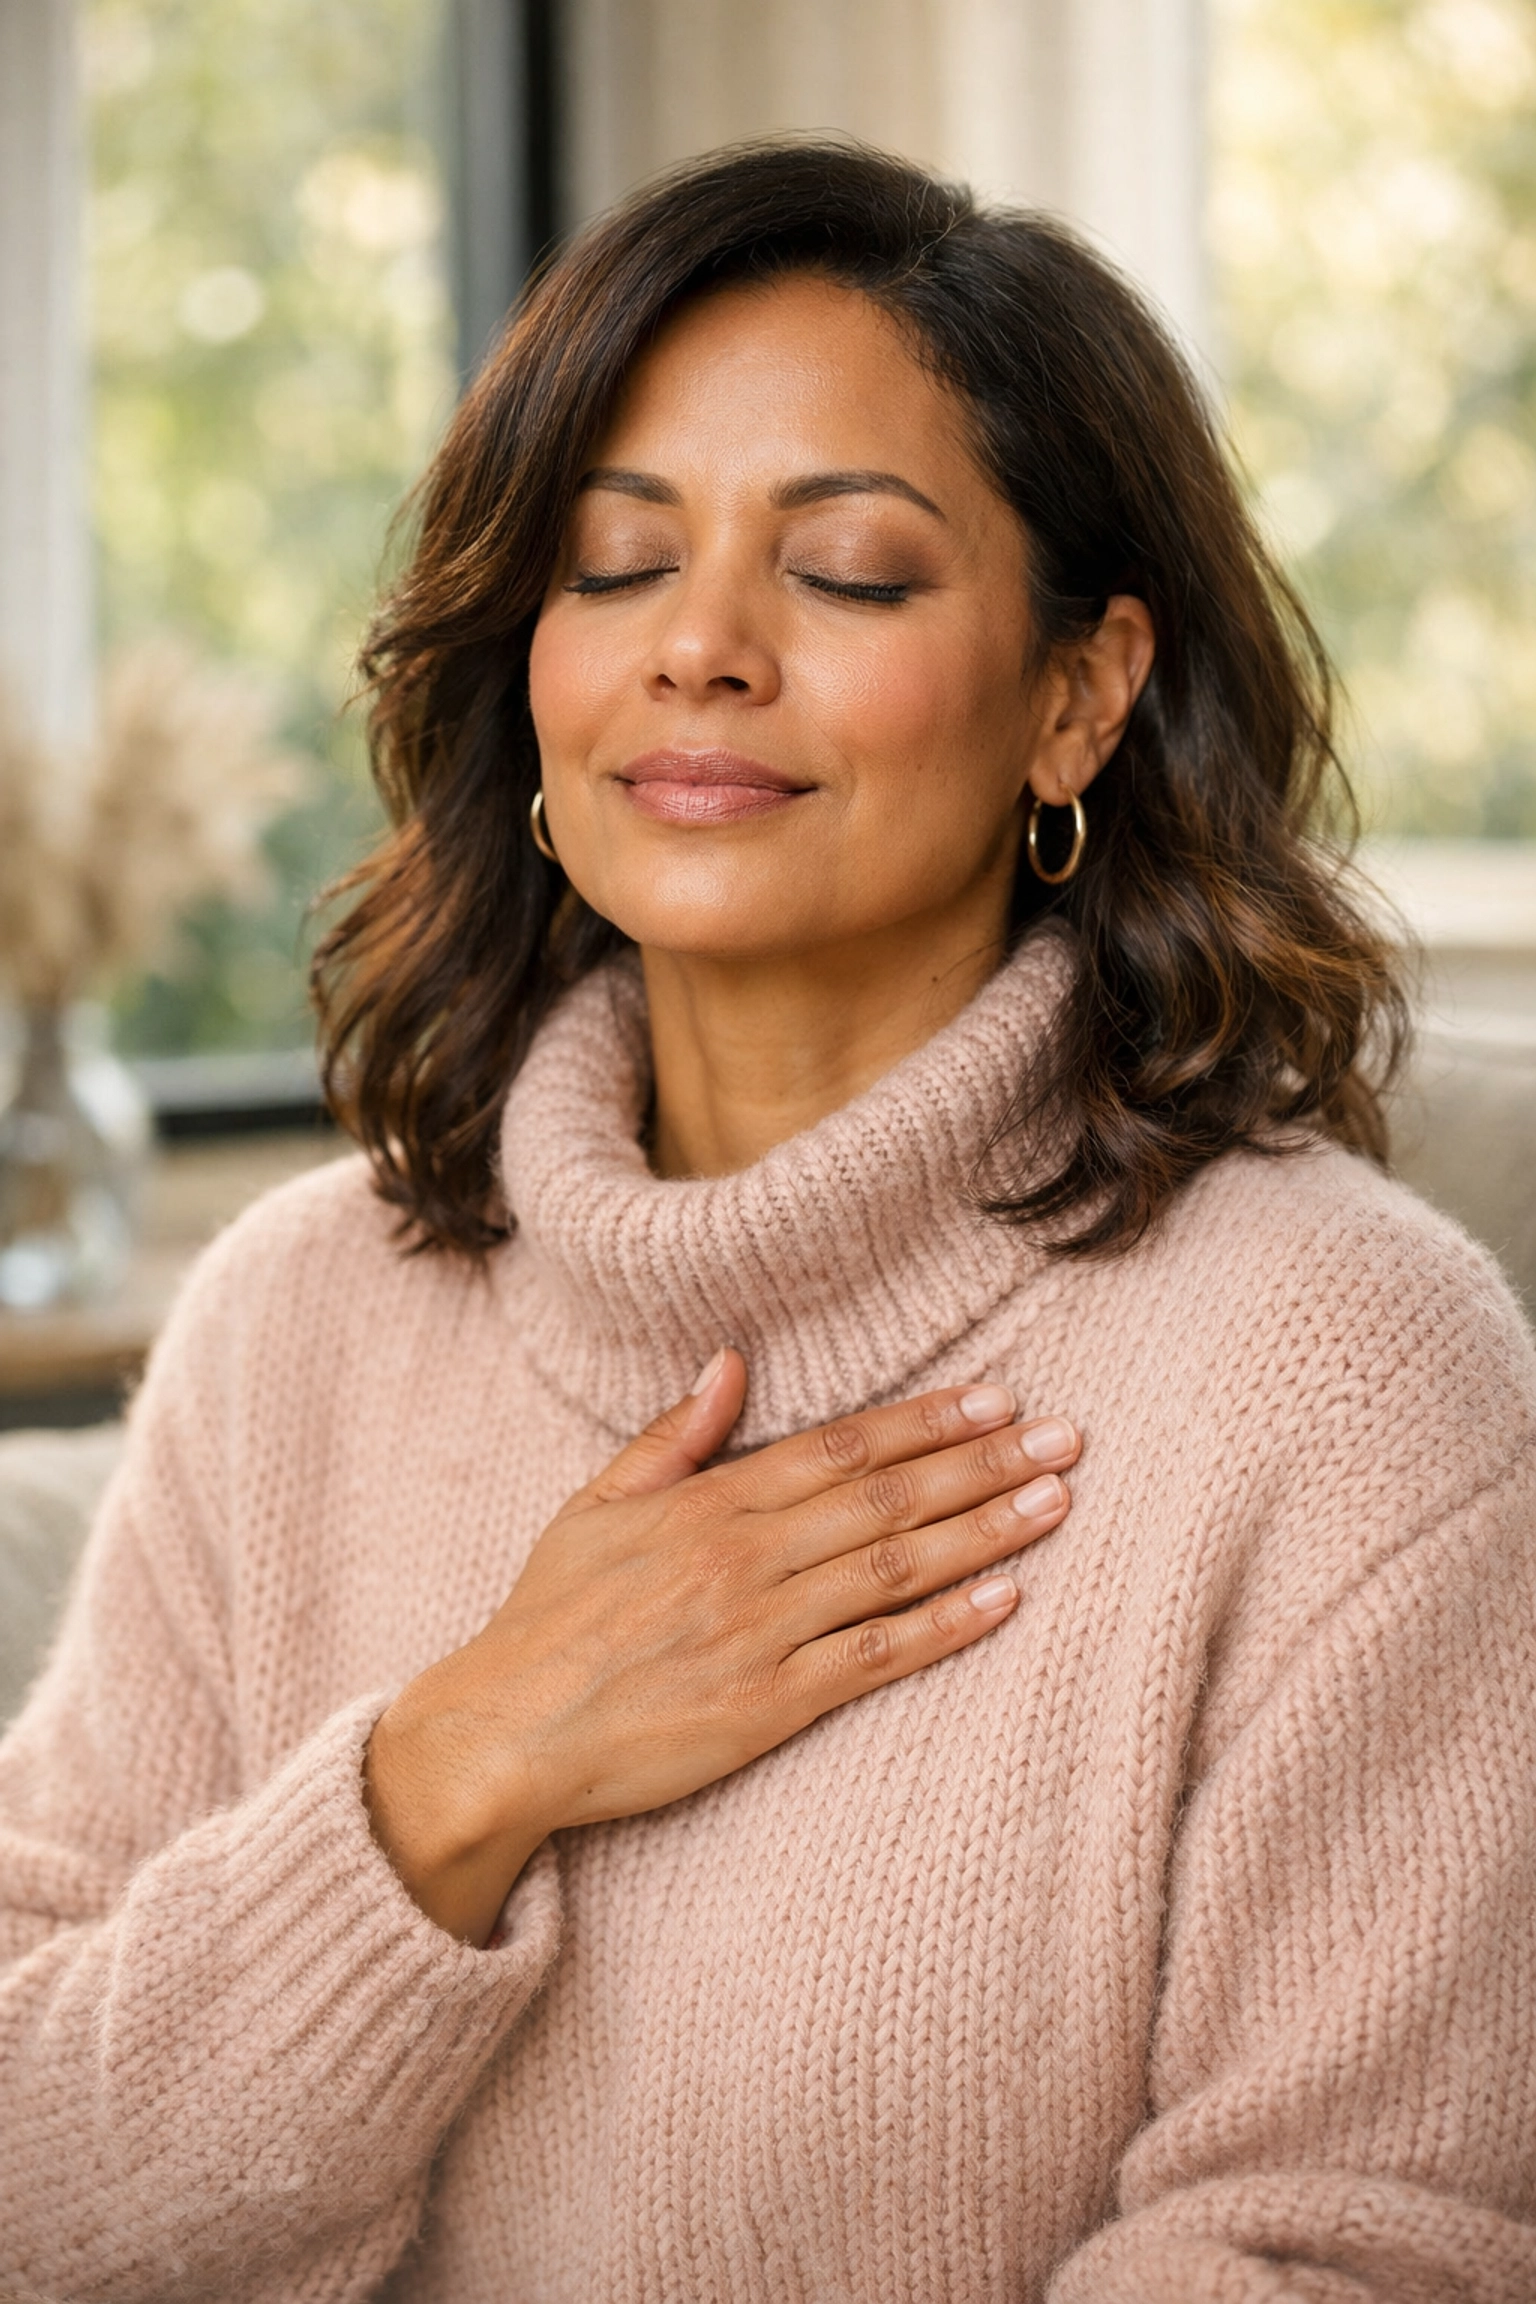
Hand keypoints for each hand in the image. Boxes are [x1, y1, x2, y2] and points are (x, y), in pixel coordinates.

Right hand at [366, 1351, 1078, 1942]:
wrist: (503, 1734)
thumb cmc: (547, 1619)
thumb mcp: (595, 1505)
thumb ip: (672, 1436)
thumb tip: (731, 1361)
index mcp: (709, 1504)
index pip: (841, 1448)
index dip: (926, 1422)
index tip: (997, 1400)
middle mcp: (746, 1557)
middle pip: (887, 1499)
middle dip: (982, 1463)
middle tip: (1066, 1439)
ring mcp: (762, 1631)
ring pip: (894, 1569)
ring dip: (983, 1531)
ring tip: (1056, 1502)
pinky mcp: (770, 1706)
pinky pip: (874, 1658)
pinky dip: (945, 1627)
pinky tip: (1005, 1600)